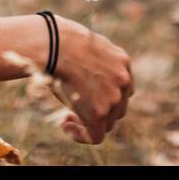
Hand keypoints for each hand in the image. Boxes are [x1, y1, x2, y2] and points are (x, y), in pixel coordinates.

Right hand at [50, 16, 132, 143]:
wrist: (55, 45)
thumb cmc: (61, 43)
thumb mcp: (85, 48)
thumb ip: (94, 64)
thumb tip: (87, 77)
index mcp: (122, 61)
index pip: (122, 88)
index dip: (105, 97)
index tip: (86, 96)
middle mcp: (124, 80)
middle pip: (118, 108)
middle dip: (99, 111)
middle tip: (75, 108)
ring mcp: (114, 97)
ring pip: (107, 123)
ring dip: (89, 123)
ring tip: (67, 117)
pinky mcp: (100, 113)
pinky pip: (95, 136)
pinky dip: (80, 135)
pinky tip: (65, 125)